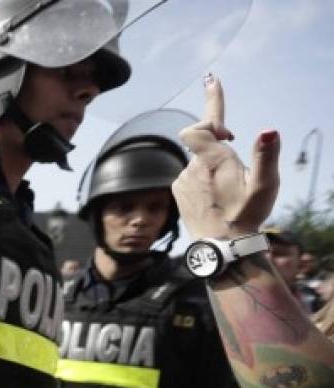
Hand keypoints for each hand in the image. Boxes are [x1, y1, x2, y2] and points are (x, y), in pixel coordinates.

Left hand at [173, 74, 280, 239]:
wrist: (222, 247)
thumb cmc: (246, 216)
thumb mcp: (265, 186)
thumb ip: (266, 156)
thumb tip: (268, 130)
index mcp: (213, 160)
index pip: (201, 125)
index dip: (211, 103)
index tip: (212, 81)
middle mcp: (192, 167)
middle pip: (200, 139)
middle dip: (216, 137)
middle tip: (232, 141)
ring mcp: (182, 180)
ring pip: (198, 159)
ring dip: (212, 162)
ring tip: (227, 184)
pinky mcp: (178, 192)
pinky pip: (190, 174)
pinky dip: (203, 176)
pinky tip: (215, 193)